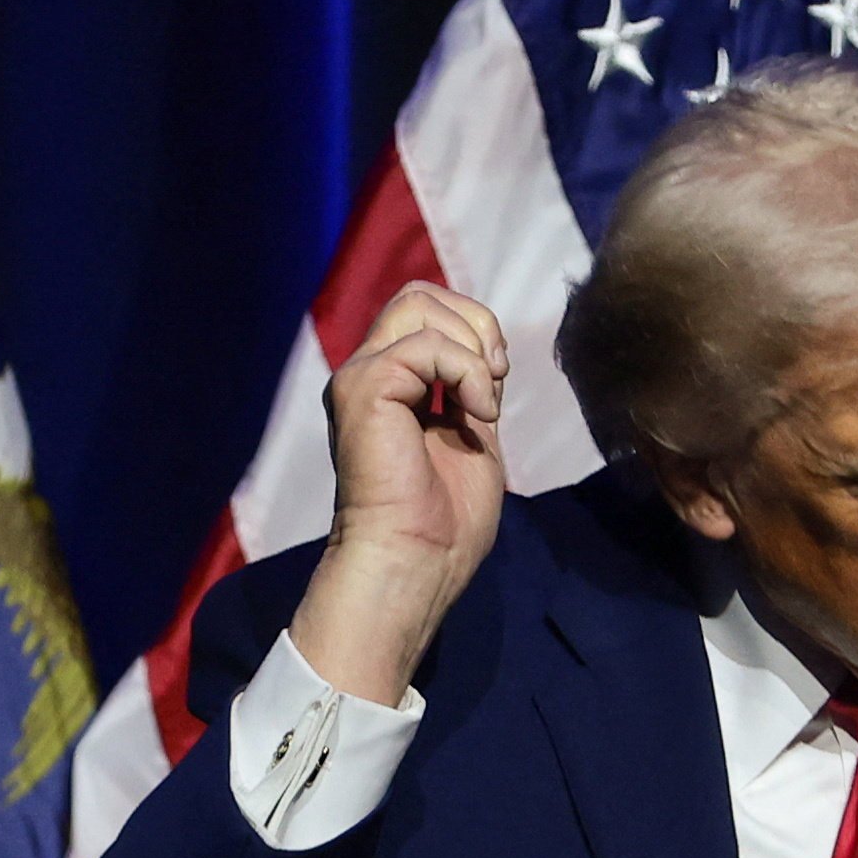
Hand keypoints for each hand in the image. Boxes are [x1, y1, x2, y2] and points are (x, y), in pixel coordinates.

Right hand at [289, 283, 510, 706]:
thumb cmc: (444, 524)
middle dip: (476, 324)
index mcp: (389, 384)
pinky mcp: (364, 389)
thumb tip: (487, 353)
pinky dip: (466, 373)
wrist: (416, 563)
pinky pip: (426, 346)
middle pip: (419, 294)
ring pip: (419, 305)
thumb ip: (470, 390)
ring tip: (482, 403)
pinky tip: (476, 415)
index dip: (473, 328)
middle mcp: (367, 373)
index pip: (426, 310)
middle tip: (495, 379)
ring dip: (473, 349)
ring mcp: (360, 377)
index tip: (497, 379)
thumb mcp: (472, 437)